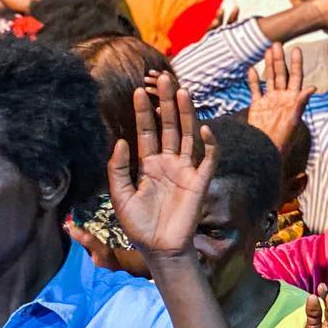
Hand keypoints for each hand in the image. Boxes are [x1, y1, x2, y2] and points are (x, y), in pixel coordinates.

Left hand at [107, 73, 215, 257]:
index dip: (143, 112)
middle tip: (164, 78)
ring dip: (186, 114)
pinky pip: (208, 159)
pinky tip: (203, 129)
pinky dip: (209, 144)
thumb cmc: (139, 225)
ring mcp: (186, 170)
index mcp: (149, 164)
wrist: (158, 249)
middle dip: (166, 103)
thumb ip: (118, 169)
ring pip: (188, 135)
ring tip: (182, 92)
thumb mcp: (120, 196)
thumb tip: (120, 141)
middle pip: (170, 126)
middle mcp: (169, 162)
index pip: (147, 131)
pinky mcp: (200, 181)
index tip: (138, 90)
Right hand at [247, 44, 315, 154]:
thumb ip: (301, 101)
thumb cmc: (284, 137)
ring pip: (269, 78)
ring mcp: (270, 100)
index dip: (296, 63)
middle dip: (280, 59)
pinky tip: (251, 69)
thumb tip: (313, 87)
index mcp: (293, 98)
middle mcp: (282, 97)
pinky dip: (253, 80)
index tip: (296, 49)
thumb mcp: (295, 118)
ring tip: (267, 50)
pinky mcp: (258, 106)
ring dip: (268, 65)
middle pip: (282, 74)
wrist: (267, 149)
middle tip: (278, 43)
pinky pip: (255, 90)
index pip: (296, 76)